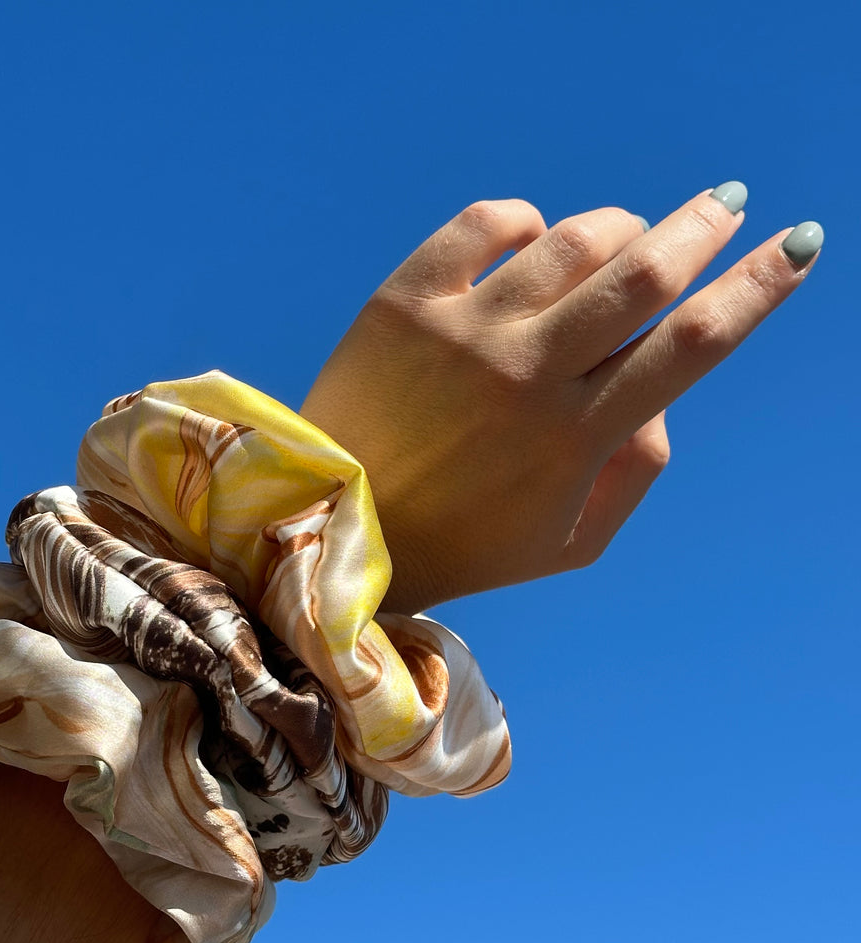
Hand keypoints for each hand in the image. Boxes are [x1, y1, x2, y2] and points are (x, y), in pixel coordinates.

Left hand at [300, 186, 820, 613]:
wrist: (339, 529)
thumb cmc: (464, 545)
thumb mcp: (571, 544)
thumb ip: (634, 471)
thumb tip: (659, 395)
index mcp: (574, 440)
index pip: (692, 345)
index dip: (757, 289)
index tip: (796, 247)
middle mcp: (525, 375)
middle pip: (643, 274)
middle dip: (703, 228)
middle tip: (725, 204)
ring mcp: (462, 332)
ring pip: (573, 240)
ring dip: (620, 226)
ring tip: (627, 236)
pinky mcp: (403, 302)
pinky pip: (485, 224)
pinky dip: (525, 220)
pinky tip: (531, 242)